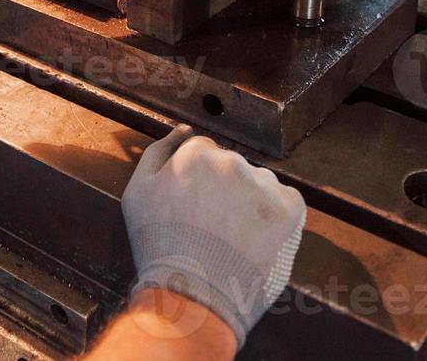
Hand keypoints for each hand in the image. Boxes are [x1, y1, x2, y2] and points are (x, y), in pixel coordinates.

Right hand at [121, 126, 305, 347]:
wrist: (193, 296)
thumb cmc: (160, 247)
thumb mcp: (137, 193)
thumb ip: (158, 152)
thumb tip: (182, 130)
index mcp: (196, 153)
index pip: (203, 152)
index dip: (197, 182)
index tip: (194, 207)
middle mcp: (232, 162)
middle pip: (231, 166)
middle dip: (223, 190)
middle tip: (211, 227)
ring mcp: (263, 185)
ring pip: (258, 184)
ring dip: (250, 202)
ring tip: (233, 238)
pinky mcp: (289, 209)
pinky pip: (285, 202)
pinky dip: (275, 218)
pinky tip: (255, 240)